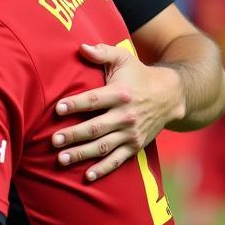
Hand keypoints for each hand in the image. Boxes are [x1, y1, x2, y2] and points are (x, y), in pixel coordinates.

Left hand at [52, 43, 183, 180]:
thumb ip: (102, 52)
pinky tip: (86, 176)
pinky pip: (117, 161)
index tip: (58, 109)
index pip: (95, 100)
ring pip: (103, 146)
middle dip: (74, 135)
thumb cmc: (138, 74)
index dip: (76, 105)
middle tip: (53, 140)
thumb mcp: (123, 58)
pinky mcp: (135, 146)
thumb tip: (81, 47)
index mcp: (121, 94)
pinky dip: (103, 170)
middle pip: (96, 127)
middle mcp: (126, 116)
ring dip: (82, 154)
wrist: (171, 96)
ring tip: (61, 159)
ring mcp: (131, 133)